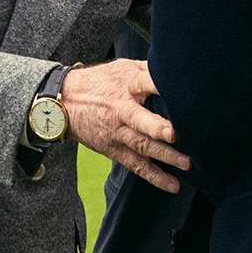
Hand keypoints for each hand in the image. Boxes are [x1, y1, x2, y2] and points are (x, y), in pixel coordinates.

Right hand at [60, 60, 189, 192]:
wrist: (66, 102)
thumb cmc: (99, 82)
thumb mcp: (121, 68)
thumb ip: (147, 70)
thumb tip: (174, 70)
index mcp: (126, 84)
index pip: (144, 82)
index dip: (159, 85)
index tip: (178, 89)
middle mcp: (121, 109)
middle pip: (139, 120)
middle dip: (157, 128)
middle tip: (175, 134)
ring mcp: (117, 132)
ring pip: (141, 146)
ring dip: (164, 156)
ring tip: (185, 163)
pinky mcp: (114, 149)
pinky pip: (135, 165)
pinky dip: (154, 176)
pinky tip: (172, 184)